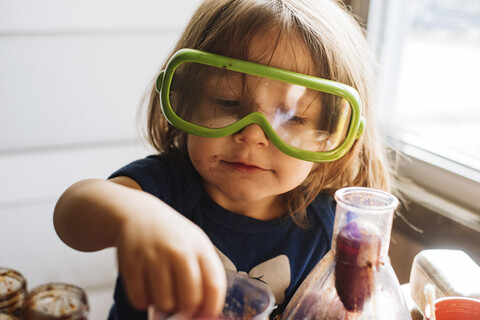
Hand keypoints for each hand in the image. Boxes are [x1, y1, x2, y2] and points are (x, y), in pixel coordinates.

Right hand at [115, 199, 226, 316]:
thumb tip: (209, 311)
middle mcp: (178, 251)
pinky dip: (143, 301)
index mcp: (199, 247)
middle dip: (186, 309)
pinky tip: (146, 289)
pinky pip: (140, 299)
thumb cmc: (172, 236)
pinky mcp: (130, 264)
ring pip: (165, 302)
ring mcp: (153, 257)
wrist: (139, 214)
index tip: (207, 315)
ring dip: (164, 305)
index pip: (214, 285)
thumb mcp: (196, 244)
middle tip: (180, 304)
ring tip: (162, 292)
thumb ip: (206, 272)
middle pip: (190, 299)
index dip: (212, 307)